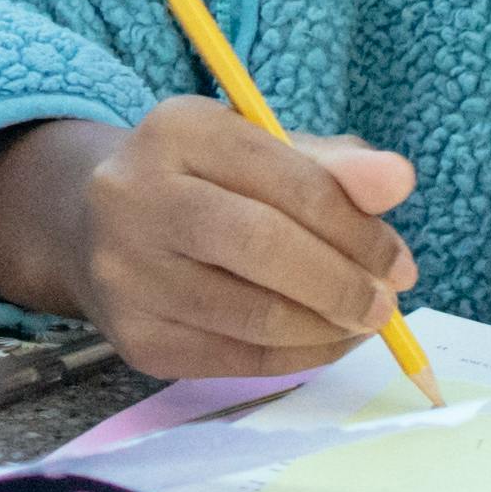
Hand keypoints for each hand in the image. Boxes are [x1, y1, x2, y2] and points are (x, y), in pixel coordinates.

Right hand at [0, 100, 417, 379]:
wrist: (92, 228)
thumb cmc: (204, 184)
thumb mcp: (263, 152)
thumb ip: (335, 166)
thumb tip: (397, 181)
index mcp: (177, 130)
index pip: (289, 181)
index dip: (357, 229)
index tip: (398, 263)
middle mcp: (134, 196)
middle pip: (263, 247)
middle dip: (342, 284)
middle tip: (383, 306)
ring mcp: (126, 274)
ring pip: (254, 315)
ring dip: (326, 329)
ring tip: (357, 324)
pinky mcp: (134, 339)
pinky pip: (237, 361)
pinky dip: (297, 358)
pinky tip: (320, 342)